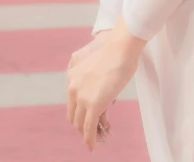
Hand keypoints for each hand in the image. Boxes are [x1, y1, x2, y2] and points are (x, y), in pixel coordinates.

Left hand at [67, 18, 145, 151]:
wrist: (121, 47)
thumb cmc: (116, 51)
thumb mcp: (99, 65)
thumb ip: (96, 78)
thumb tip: (105, 92)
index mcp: (72, 76)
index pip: (72, 102)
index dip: (80, 114)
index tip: (89, 119)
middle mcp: (72, 87)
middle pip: (74, 115)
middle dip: (83, 126)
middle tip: (94, 132)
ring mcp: (82, 97)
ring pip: (80, 124)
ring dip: (88, 134)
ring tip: (97, 139)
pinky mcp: (93, 105)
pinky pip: (88, 128)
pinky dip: (90, 139)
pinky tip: (93, 146)